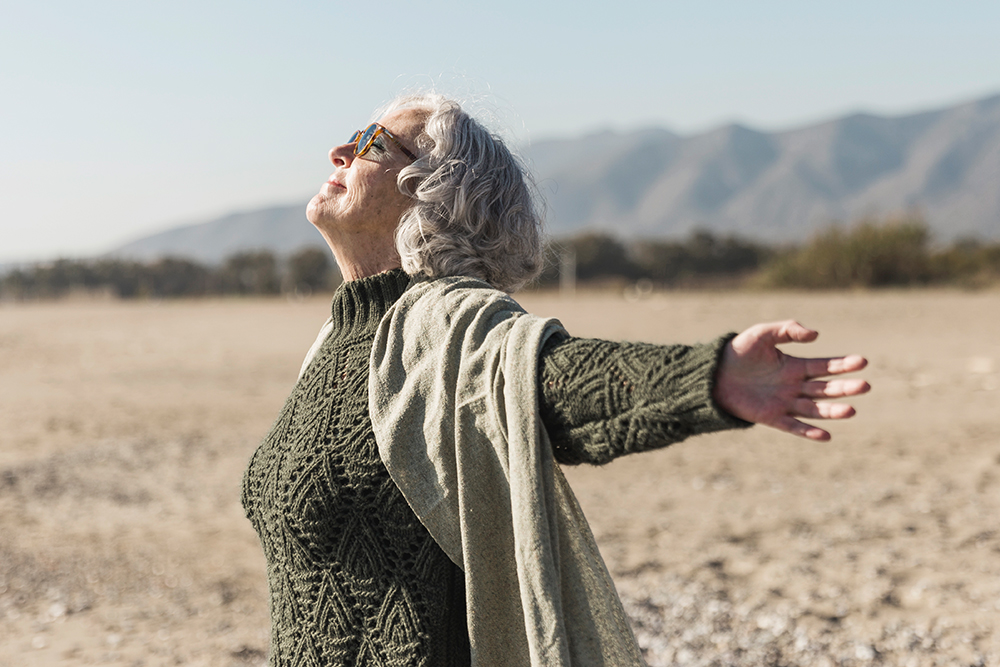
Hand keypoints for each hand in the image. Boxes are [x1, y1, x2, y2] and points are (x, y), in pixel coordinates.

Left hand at [712, 320, 869, 440]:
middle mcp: (794, 386)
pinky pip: (793, 426)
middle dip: (845, 388)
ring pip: (814, 409)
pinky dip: (808, 432)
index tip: (862, 362)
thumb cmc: (738, 351)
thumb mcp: (762, 333)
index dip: (843, 365)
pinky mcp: (771, 417)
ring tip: (851, 410)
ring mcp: (784, 403)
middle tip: (865, 386)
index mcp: (794, 366)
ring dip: (833, 411)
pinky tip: (825, 435)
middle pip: (825, 389)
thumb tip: (816, 335)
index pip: (825, 367)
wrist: (712, 374)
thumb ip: (788, 330)